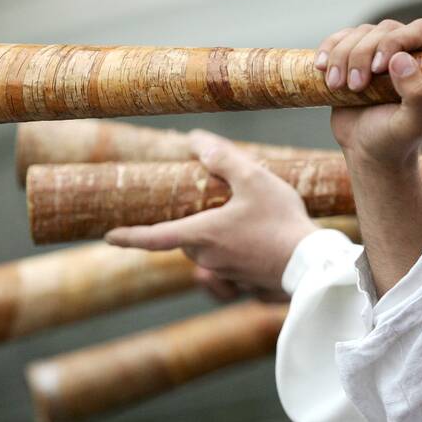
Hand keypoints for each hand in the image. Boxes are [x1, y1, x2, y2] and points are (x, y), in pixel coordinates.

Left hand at [105, 130, 318, 293]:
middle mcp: (207, 258)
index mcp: (202, 234)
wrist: (312, 264)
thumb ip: (223, 159)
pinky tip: (255, 236)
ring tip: (243, 215)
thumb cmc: (282, 222)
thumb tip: (195, 140)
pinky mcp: (244, 281)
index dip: (129, 237)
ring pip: (206, 250)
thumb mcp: (254, 180)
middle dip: (191, 221)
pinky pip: (226, 264)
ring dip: (214, 234)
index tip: (109, 236)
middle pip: (185, 238)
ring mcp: (226, 273)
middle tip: (214, 200)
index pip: (154, 238)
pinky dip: (232, 249)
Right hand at [315, 19, 421, 167]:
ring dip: (343, 55)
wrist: (369, 152)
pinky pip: (340, 38)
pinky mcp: (356, 55)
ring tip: (337, 85)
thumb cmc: (396, 141)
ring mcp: (382, 51)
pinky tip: (321, 67)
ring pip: (360, 32)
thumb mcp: (413, 125)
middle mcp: (410, 51)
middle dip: (364, 54)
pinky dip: (328, 49)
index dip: (396, 41)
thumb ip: (417, 94)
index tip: (378, 68)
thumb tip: (401, 58)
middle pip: (385, 29)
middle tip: (356, 86)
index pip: (420, 30)